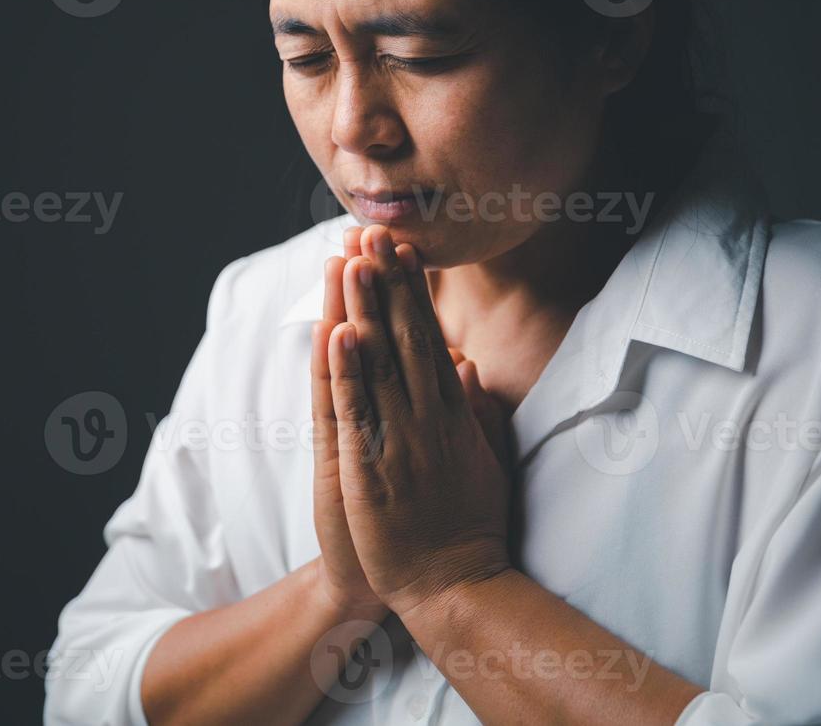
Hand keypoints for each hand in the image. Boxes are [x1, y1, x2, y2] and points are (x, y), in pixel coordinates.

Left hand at [326, 225, 512, 620]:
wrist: (454, 587)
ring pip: (378, 366)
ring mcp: (400, 441)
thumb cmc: (467, 525)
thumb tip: (464, 364)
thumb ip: (473, 409)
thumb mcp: (482, 458)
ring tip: (350, 264)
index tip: (401, 249)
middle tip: (373, 232)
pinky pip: (357, 413)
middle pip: (405, 339)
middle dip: (387, 284)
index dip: (412, 292)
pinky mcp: (372, 469)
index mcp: (451, 414)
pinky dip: (347, 374)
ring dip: (362, 312)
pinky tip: (337, 336)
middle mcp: (427, 418)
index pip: (429, 338)